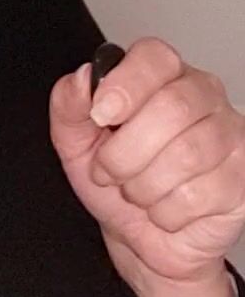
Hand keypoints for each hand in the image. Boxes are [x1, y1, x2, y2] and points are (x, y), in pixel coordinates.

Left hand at [49, 36, 244, 292]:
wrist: (141, 240)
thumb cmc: (115, 183)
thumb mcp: (76, 143)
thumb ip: (69, 105)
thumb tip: (82, 77)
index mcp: (163, 76)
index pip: (155, 57)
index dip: (125, 84)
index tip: (100, 114)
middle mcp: (204, 96)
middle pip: (172, 108)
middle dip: (125, 152)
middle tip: (107, 172)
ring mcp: (230, 136)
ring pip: (187, 154)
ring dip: (143, 185)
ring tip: (136, 191)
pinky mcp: (242, 180)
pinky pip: (201, 194)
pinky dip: (166, 212)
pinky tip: (165, 210)